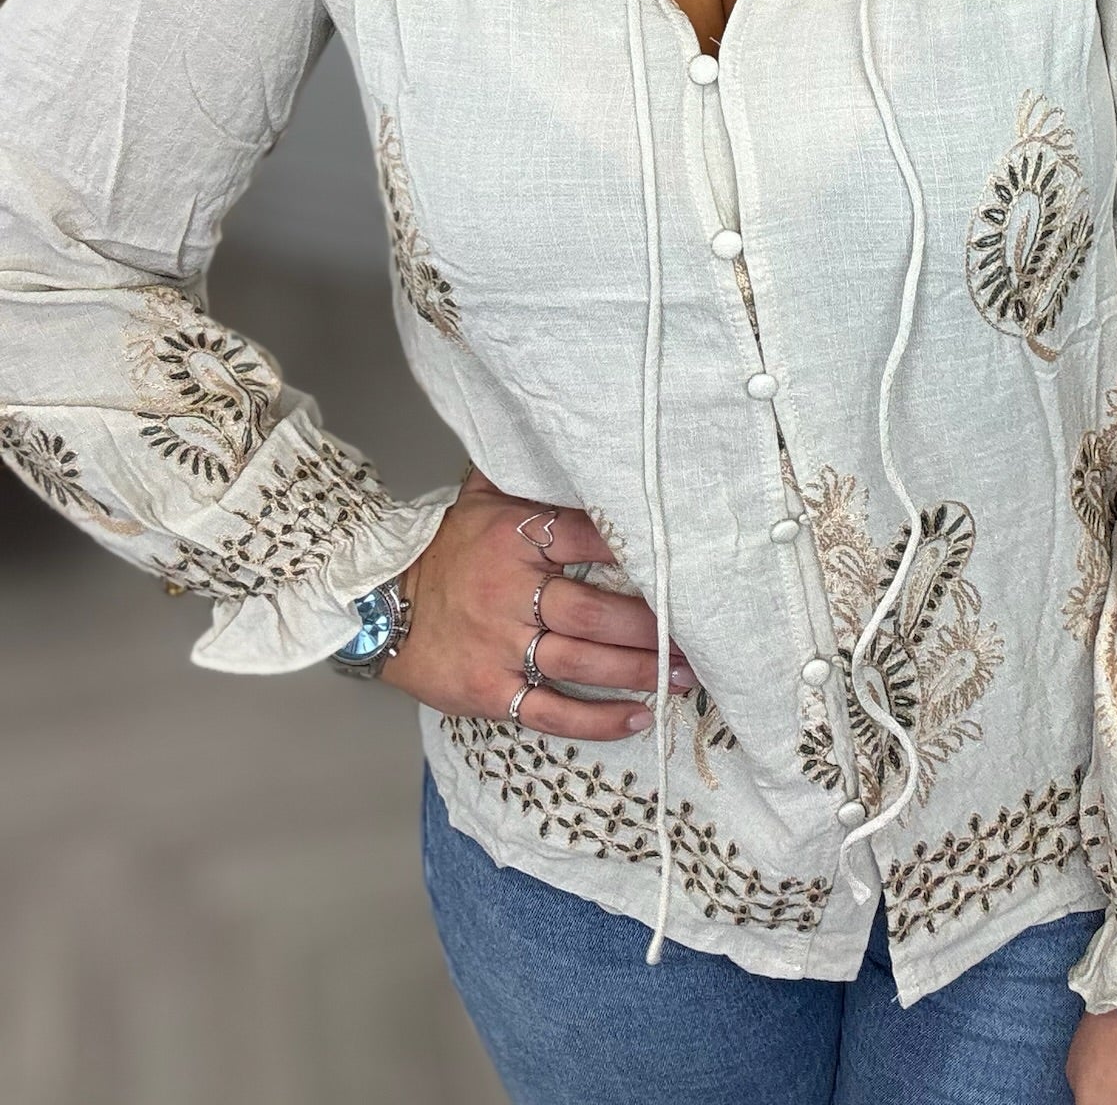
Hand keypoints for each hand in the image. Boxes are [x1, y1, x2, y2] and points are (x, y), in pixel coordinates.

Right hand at [384, 469, 698, 739]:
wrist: (377, 601)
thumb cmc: (444, 548)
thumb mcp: (480, 498)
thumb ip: (529, 473)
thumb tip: (572, 436)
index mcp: (513, 538)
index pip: (588, 538)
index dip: (637, 551)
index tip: (685, 563)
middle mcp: (510, 593)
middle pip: (595, 612)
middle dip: (653, 627)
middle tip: (699, 636)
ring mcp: (500, 646)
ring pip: (582, 662)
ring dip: (639, 671)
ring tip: (685, 675)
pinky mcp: (490, 691)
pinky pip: (551, 710)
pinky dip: (597, 720)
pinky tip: (637, 718)